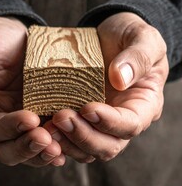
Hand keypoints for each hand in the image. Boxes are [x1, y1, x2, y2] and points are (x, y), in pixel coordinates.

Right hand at [0, 17, 64, 166]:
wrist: (16, 36)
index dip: (10, 127)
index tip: (30, 119)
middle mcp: (1, 120)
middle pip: (9, 148)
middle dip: (28, 148)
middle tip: (47, 141)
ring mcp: (23, 119)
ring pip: (29, 150)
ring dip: (43, 153)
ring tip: (60, 149)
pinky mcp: (42, 115)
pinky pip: (48, 137)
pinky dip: (58, 145)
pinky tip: (68, 145)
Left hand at [44, 12, 168, 161]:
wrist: (111, 37)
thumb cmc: (130, 37)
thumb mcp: (143, 39)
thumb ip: (137, 58)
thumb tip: (120, 79)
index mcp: (143, 105)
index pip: (131, 124)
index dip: (110, 122)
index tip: (88, 109)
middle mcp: (122, 120)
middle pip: (108, 145)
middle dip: (84, 136)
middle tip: (61, 118)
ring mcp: (100, 121)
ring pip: (88, 148)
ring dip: (67, 142)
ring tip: (47, 127)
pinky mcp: (81, 117)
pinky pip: (71, 137)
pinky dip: (58, 137)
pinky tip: (43, 127)